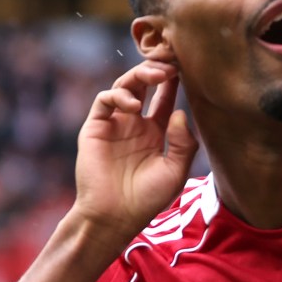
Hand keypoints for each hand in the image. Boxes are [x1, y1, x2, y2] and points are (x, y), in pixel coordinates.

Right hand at [72, 58, 197, 242]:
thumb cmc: (145, 199)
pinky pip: (104, 100)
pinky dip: (119, 96)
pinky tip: (134, 106)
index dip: (173, 82)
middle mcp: (134, 124)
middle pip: (144, 85)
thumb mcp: (175, 172)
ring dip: (140, 75)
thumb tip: (180, 112)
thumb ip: (183, 143)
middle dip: (157, 70)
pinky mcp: (95, 127)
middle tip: (172, 64)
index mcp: (154, 132)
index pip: (164, 98)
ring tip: (157, 75)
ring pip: (124, 86)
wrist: (114, 217)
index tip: (186, 68)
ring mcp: (114, 124)